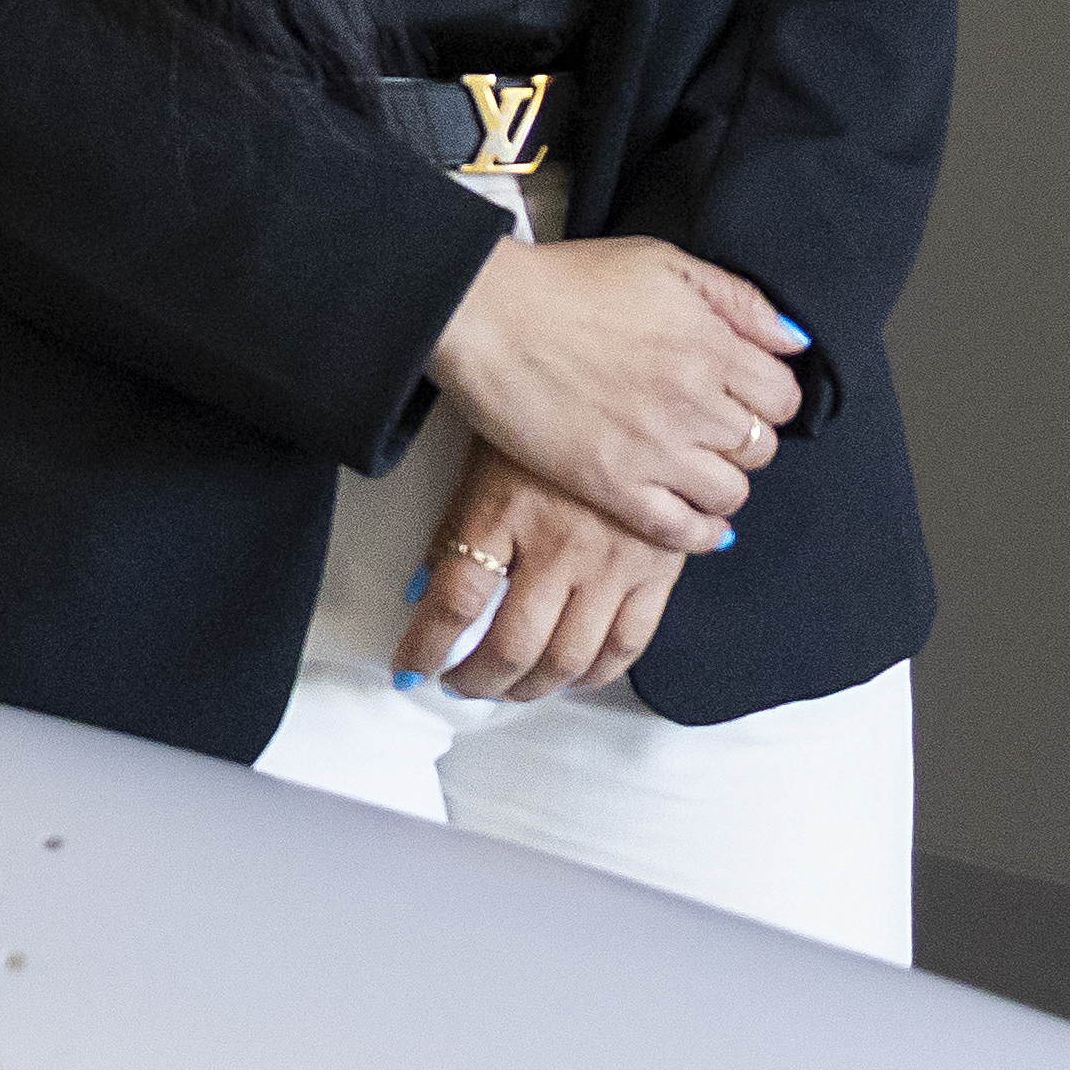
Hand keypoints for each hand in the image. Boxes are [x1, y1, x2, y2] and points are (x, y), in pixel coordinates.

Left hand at [393, 442, 689, 701]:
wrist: (634, 381)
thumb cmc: (545, 416)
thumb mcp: (484, 460)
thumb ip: (455, 529)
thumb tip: (421, 593)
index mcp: (502, 511)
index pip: (452, 602)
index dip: (425, 649)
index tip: (411, 670)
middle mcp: (557, 543)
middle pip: (511, 645)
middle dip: (478, 680)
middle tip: (462, 685)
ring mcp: (612, 559)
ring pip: (568, 657)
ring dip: (530, 687)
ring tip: (509, 688)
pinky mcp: (658, 566)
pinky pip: (627, 642)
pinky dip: (596, 675)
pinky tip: (572, 678)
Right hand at [420, 234, 800, 552]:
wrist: (487, 316)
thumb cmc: (565, 283)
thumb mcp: (663, 264)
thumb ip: (739, 301)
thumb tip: (794, 340)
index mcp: (711, 345)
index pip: (783, 396)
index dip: (767, 398)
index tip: (744, 398)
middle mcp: (693, 402)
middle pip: (760, 446)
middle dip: (744, 440)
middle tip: (713, 432)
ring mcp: (653, 449)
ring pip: (730, 492)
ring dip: (722, 485)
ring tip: (698, 473)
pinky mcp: (611, 485)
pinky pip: (680, 529)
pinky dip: (699, 533)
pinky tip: (696, 524)